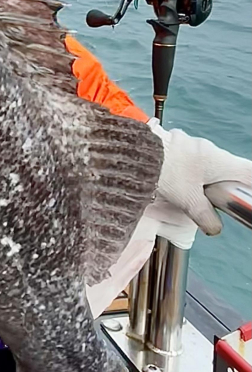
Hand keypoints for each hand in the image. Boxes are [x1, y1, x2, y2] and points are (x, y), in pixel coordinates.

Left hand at [149, 119, 251, 235]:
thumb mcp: (188, 201)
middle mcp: (208, 148)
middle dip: (227, 185)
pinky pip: (191, 158)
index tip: (247, 196)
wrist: (132, 151)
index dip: (249, 185)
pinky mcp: (175, 143)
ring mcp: (191, 143)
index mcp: (218, 160)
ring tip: (191, 191)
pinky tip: (177, 181)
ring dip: (206, 179)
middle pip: (229, 168)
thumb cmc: (163, 171)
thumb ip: (206, 217)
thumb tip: (215, 228)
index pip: (248, 171)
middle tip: (219, 200)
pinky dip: (190, 171)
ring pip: (208, 163)